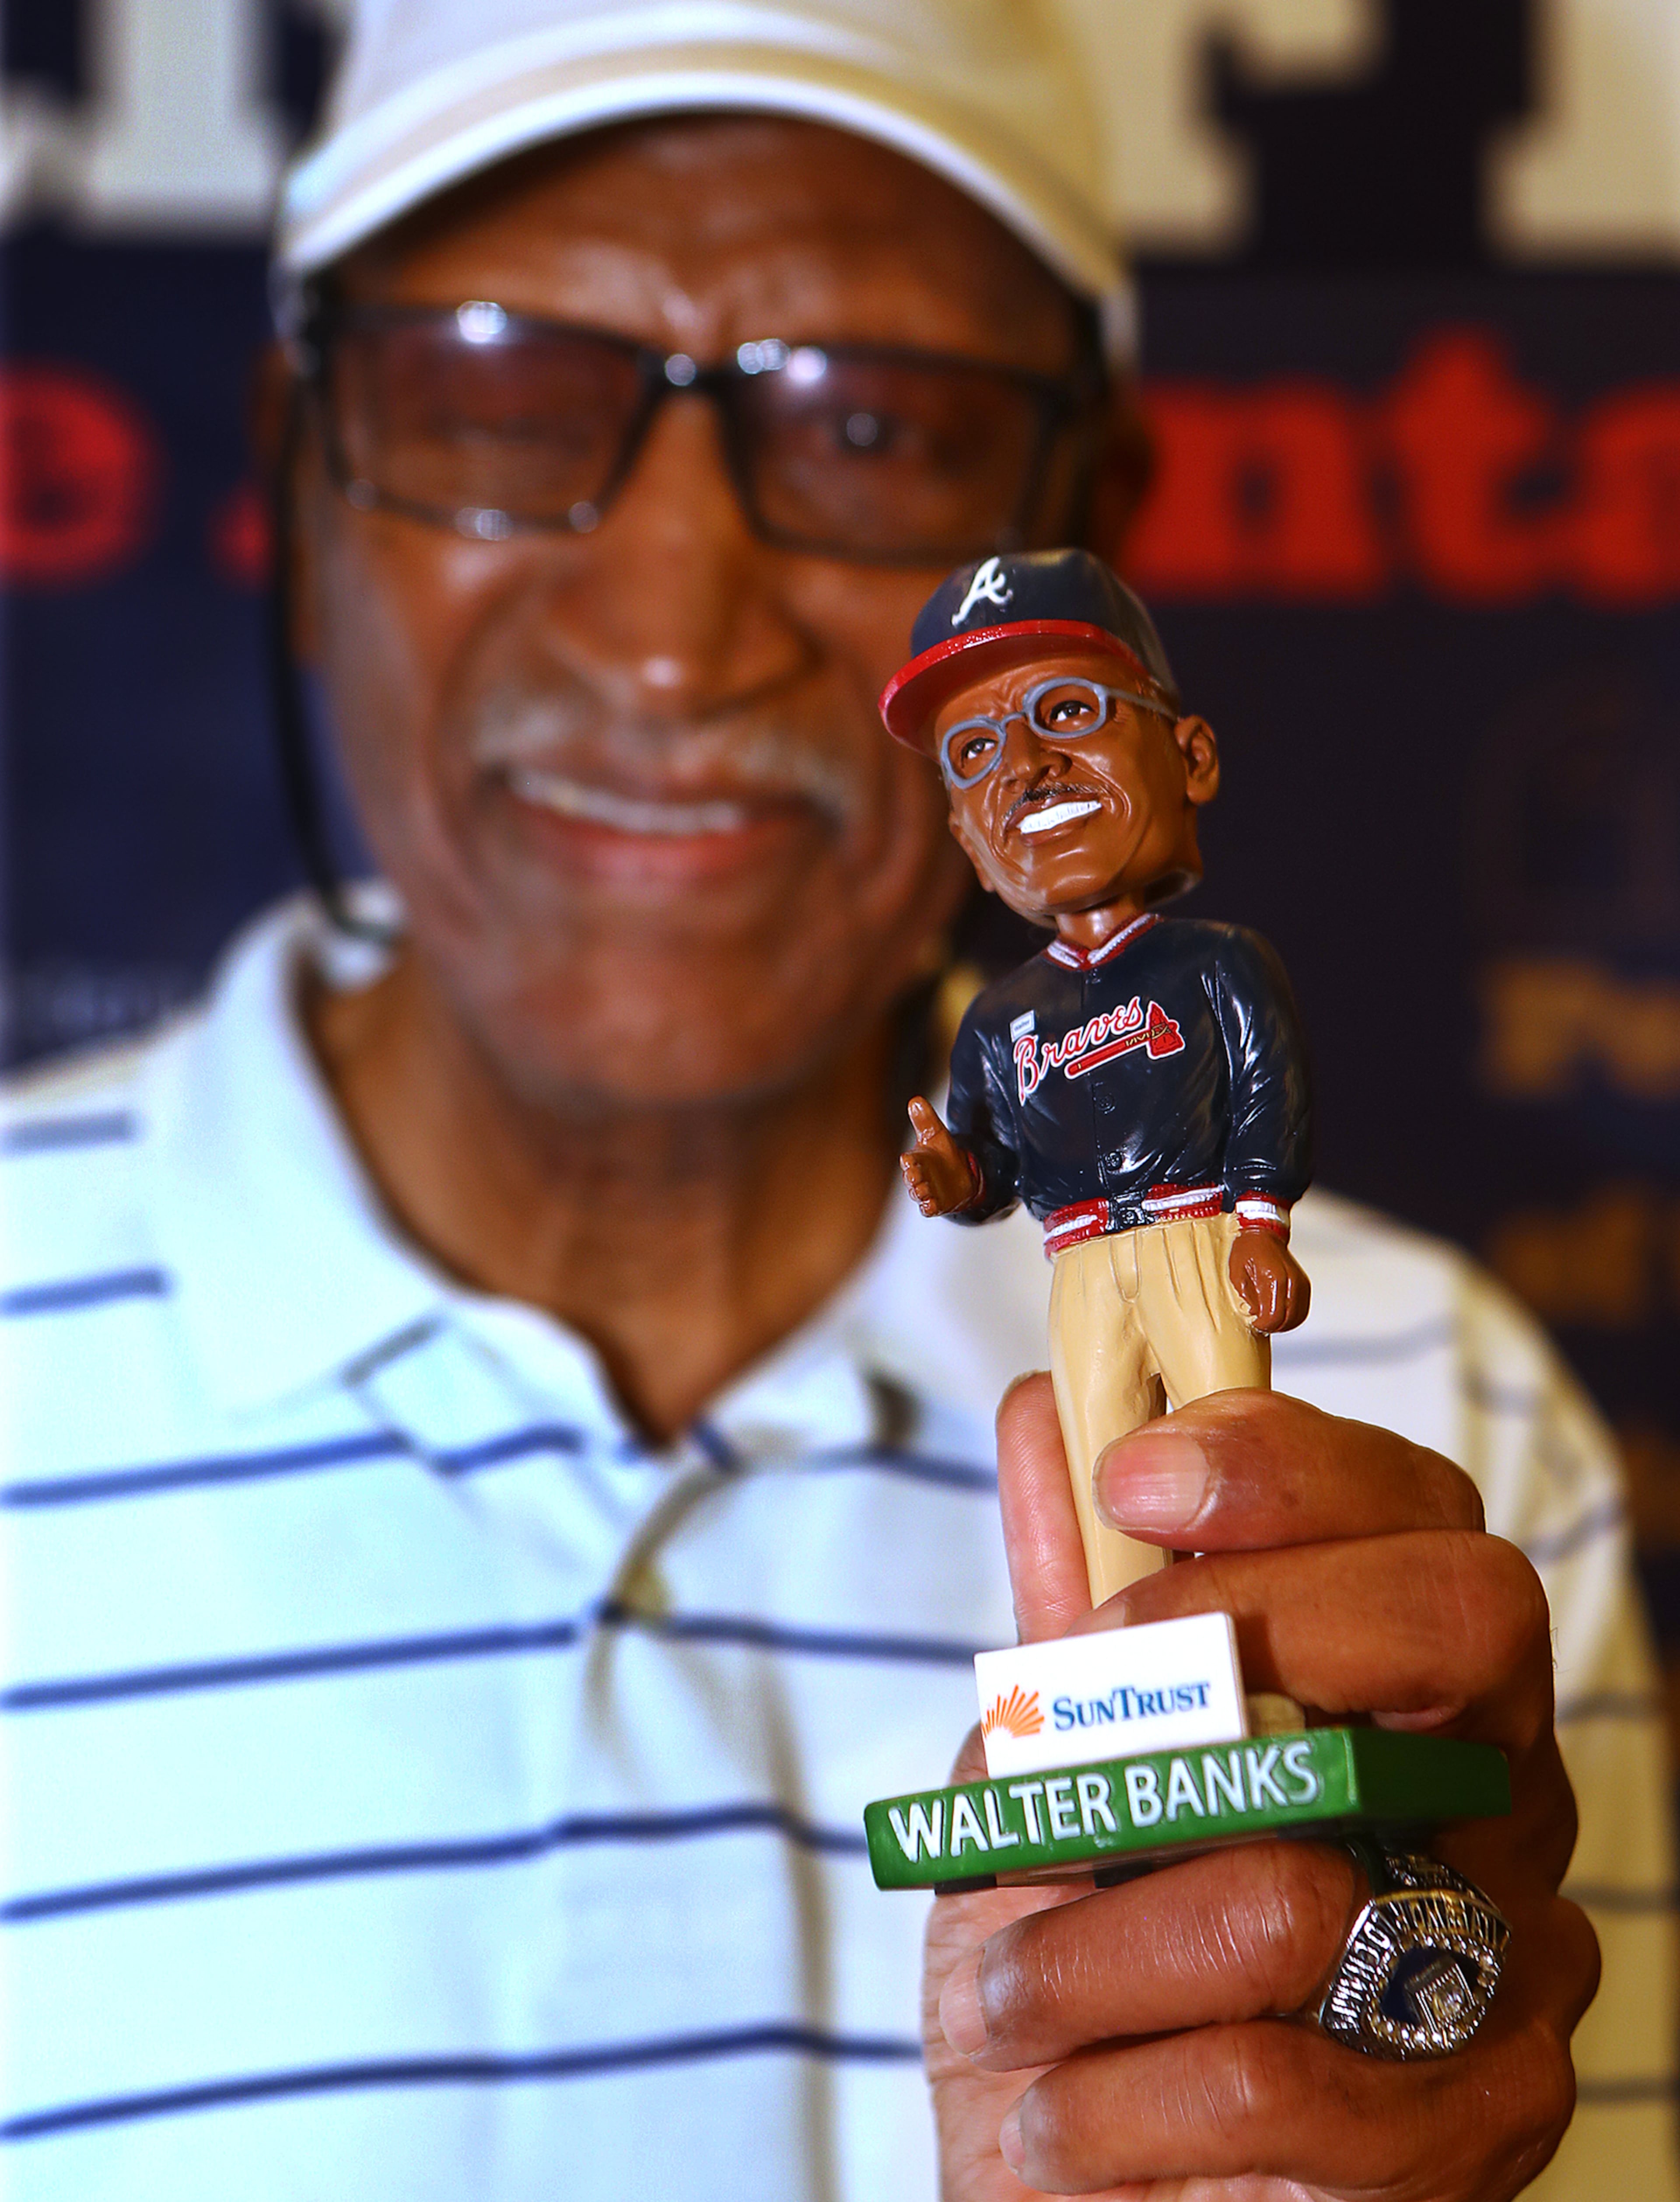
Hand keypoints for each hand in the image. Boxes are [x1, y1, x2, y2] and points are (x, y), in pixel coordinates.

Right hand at [902, 1095, 979, 1215]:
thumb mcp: (937, 1133)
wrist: (960, 1173)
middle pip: (911, 1178)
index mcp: (915, 1159)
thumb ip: (925, 1119)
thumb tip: (916, 1100)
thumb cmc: (942, 1153)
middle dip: (912, 1178)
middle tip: (915, 1175)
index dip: (908, 1161)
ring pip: (919, 1193)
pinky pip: (928, 1208)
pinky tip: (931, 1205)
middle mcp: (918, 1176)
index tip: (908, 1159)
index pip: (907, 1160)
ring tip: (925, 1191)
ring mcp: (926, 1190)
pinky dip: (929, 1207)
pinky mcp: (935, 1203)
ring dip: (921, 1193)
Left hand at [923, 1376, 1597, 2199]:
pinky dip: (1120, 2098)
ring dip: (1092, 1942)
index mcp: (1407, 1676)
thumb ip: (1066, 1596)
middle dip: (1248, 1632)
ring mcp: (1513, 1946)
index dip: (1282, 1463)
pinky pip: (1280, 2078)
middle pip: (1469, 1613)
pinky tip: (1063, 2116)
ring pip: (1306, 1882)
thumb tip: (1047, 1407)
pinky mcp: (1488, 2114)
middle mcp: (1493, 1784)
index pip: (1417, 1505)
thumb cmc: (1081, 1950)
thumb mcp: (1052, 1761)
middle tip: (1079, 1709)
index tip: (1127, 1477)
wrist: (1089, 2184)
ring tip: (1009, 1987)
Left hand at [1229, 1229, 1309, 1333]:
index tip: (1256, 1323)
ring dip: (1284, 1324)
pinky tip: (1281, 1314)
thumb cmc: (1247, 1250)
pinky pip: (1302, 1309)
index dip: (1264, 1325)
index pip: (1274, 1317)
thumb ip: (1247, 1298)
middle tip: (1261, 1323)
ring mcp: (1300, 1283)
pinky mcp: (1304, 1284)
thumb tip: (1256, 1314)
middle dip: (1273, 1326)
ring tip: (1270, 1319)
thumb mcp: (1237, 1274)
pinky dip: (1293, 1316)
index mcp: (1274, 1279)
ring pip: (1298, 1317)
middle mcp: (1291, 1281)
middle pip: (1288, 1320)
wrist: (1263, 1233)